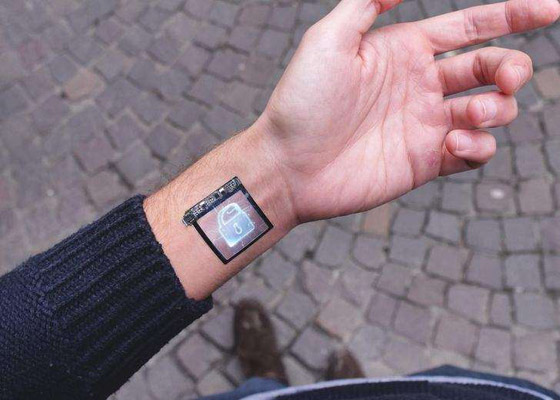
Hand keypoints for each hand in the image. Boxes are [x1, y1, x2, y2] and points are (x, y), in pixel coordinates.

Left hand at [255, 0, 559, 222]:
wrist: (288, 165)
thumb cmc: (301, 101)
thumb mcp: (329, 39)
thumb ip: (368, 2)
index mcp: (405, 51)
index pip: (471, 27)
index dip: (514, 15)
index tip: (552, 8)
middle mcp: (420, 86)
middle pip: (488, 68)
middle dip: (511, 68)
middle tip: (507, 78)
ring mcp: (424, 125)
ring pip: (489, 111)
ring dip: (498, 108)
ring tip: (475, 114)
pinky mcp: (425, 162)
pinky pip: (473, 153)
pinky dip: (479, 146)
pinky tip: (454, 144)